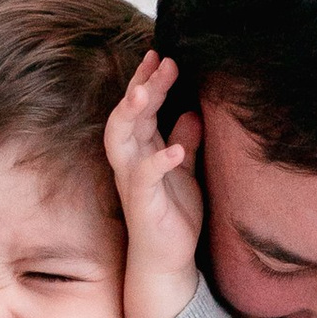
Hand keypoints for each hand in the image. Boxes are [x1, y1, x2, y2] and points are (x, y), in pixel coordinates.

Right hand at [102, 51, 202, 317]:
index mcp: (142, 151)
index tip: (164, 56)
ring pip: (123, 139)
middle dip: (141, 86)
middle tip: (161, 60)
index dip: (149, 81)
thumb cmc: (174, 216)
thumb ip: (186, 141)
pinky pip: (145, 178)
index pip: (141, 108)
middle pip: (129, 115)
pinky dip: (159, 162)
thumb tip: (194, 111)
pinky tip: (175, 149)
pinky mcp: (142, 204)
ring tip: (146, 91)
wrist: (168, 262)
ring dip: (133, 114)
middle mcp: (131, 161)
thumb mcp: (186, 172)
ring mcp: (133, 181)